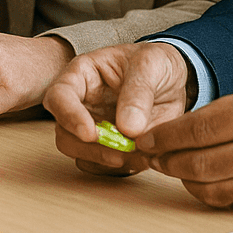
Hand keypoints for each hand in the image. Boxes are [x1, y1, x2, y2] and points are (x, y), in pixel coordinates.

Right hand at [43, 42, 193, 175]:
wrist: (173, 78)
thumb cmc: (154, 62)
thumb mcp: (150, 64)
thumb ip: (139, 92)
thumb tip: (128, 128)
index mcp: (81, 76)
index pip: (59, 96)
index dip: (69, 117)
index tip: (90, 133)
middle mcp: (81, 105)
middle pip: (64, 133)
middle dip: (90, 148)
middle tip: (120, 152)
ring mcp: (93, 128)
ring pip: (81, 154)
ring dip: (107, 161)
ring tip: (138, 155)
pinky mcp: (109, 147)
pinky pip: (103, 166)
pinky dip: (120, 169)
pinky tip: (141, 158)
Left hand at [137, 85, 232, 213]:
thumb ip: (225, 112)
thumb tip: (175, 133)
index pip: (198, 128)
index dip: (165, 136)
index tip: (145, 138)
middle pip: (199, 162)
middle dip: (167, 161)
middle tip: (152, 157)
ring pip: (211, 187)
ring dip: (184, 180)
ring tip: (175, 168)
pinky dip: (213, 192)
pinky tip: (205, 181)